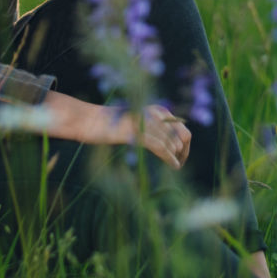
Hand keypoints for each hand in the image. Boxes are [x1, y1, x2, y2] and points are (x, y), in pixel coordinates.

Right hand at [44, 92, 190, 170]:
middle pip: (182, 136)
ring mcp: (147, 121)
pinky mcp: (138, 132)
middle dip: (184, 152)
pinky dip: (170, 158)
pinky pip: (161, 148)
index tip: (181, 157)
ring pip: (172, 143)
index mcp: (158, 110)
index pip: (182, 128)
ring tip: (176, 166)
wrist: (91, 120)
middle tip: (178, 165)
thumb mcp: (138, 123)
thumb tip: (174, 146)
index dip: (185, 145)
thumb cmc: (113, 125)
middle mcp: (155, 113)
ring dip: (177, 157)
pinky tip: (174, 166)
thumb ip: (154, 129)